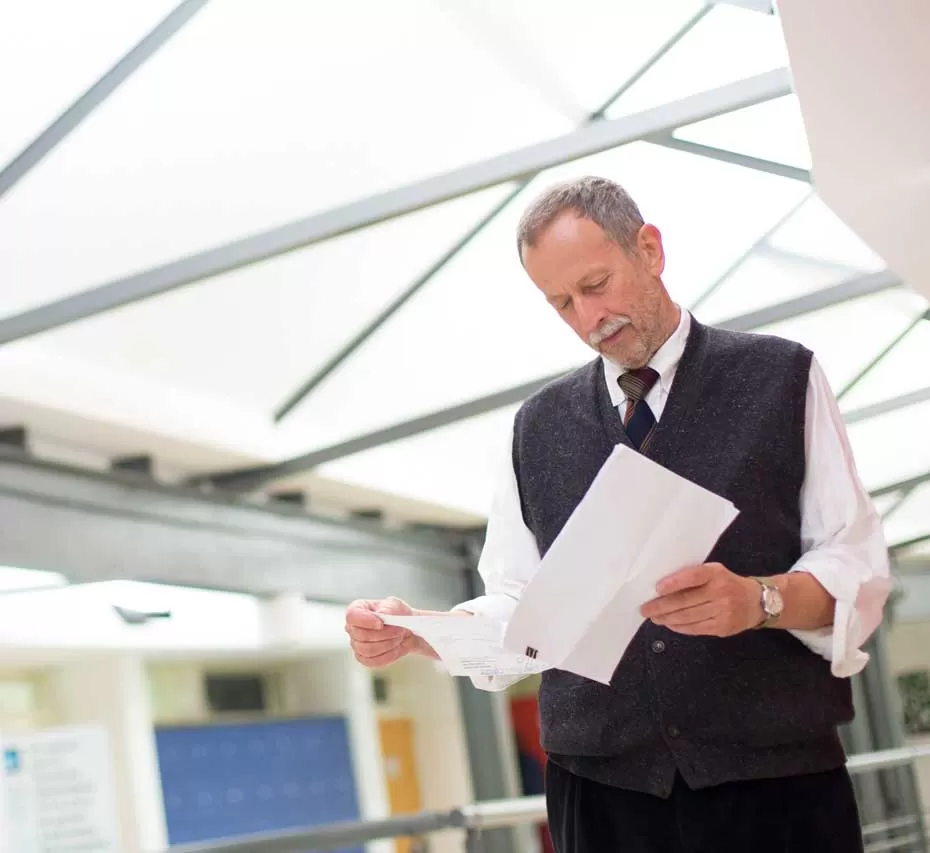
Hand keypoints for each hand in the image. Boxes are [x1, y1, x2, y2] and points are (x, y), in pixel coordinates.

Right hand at [345, 597, 436, 666]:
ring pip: (368, 650)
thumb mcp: (396, 605)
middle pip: (361, 635)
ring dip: (388, 644)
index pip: (352, 615)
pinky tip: (394, 647)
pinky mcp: (363, 658)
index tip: (381, 624)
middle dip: (384, 634)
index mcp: (357, 608)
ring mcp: (356, 644)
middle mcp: (352, 627)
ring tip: (397, 637)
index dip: (365, 621)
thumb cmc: (397, 614)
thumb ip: (388, 609)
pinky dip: (387, 655)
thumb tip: (382, 614)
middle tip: (398, 630)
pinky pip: (372, 661)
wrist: (405, 629)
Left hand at [640, 563, 762, 636]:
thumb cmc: (727, 583)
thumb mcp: (714, 572)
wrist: (756, 601)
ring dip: (666, 618)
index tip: (656, 588)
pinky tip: (669, 624)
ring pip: (688, 617)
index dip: (673, 583)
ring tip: (654, 617)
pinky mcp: (723, 627)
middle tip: (645, 609)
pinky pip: (696, 628)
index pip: (692, 577)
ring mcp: (723, 611)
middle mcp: (720, 592)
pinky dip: (679, 627)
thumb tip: (662, 586)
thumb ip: (693, 576)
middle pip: (685, 601)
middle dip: (661, 606)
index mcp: (715, 574)